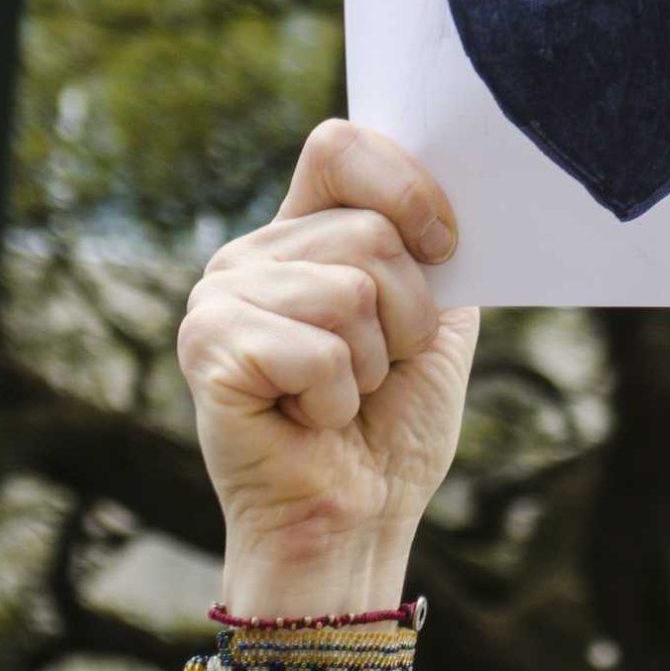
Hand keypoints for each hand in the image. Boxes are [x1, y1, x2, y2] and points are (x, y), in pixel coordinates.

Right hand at [177, 120, 478, 612]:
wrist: (357, 522)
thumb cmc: (390, 430)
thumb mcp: (436, 326)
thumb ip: (435, 255)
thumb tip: (462, 197)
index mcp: (302, 235)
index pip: (341, 147)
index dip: (406, 187)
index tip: (445, 248)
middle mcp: (250, 255)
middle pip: (368, 232)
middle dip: (406, 316)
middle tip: (375, 370)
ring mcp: (219, 298)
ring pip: (350, 290)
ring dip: (371, 364)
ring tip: (340, 398)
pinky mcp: (207, 350)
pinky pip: (316, 349)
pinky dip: (336, 399)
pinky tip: (309, 423)